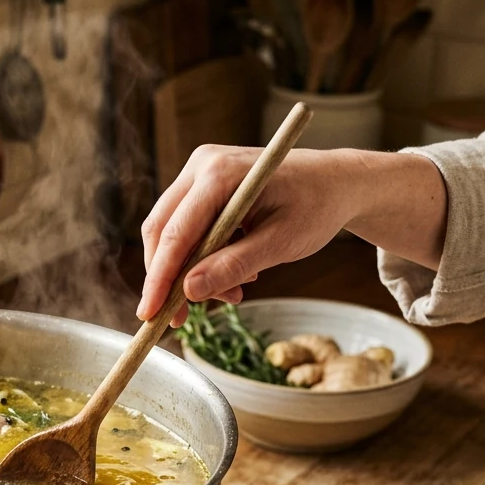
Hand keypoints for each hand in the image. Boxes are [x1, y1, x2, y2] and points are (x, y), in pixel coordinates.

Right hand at [138, 146, 363, 325]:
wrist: (336, 182)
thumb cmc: (316, 206)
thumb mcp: (280, 243)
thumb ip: (233, 266)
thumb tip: (189, 292)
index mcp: (220, 173)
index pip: (175, 232)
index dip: (159, 278)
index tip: (149, 314)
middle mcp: (201, 166)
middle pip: (161, 231)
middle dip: (170, 279)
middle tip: (183, 318)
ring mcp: (199, 173)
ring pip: (171, 233)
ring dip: (190, 272)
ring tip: (231, 293)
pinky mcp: (202, 187)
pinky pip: (186, 229)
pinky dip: (200, 259)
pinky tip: (231, 274)